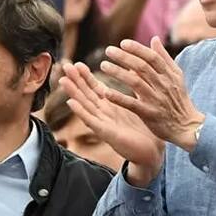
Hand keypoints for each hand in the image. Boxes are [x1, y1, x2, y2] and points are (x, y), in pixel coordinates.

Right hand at [59, 62, 164, 184]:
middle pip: (87, 94)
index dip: (86, 76)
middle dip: (76, 80)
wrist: (153, 152)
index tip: (77, 63)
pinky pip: (92, 121)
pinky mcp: (107, 134)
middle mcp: (104, 114)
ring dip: (73, 93)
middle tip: (65, 65)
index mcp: (111, 106)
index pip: (96, 88)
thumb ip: (133, 87)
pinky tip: (71, 102)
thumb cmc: (145, 130)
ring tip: (63, 80)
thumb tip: (133, 68)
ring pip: (85, 105)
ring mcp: (104, 124)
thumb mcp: (138, 104)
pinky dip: (81, 111)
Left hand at [97, 38, 204, 151]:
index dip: (138, 49)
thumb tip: (154, 39)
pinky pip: (132, 104)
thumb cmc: (178, 99)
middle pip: (141, 67)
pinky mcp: (149, 114)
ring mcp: (155, 99)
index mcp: (169, 74)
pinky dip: (119, 98)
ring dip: (118, 73)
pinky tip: (106, 92)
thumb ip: (164, 58)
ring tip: (103, 65)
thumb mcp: (176, 77)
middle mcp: (162, 85)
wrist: (186, 126)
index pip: (152, 57)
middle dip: (124, 57)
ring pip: (135, 82)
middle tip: (108, 50)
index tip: (123, 43)